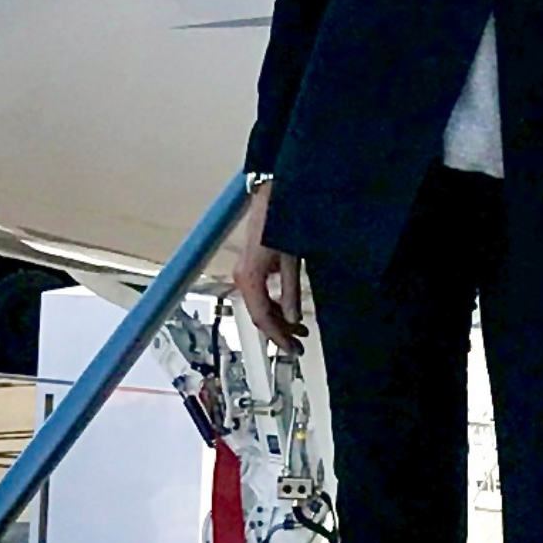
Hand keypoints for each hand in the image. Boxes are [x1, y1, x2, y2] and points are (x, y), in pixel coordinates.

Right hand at [228, 187, 306, 351]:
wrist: (271, 193)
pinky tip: (290, 310)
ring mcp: (245, 272)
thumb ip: (291, 290)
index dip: (278, 336)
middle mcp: (243, 277)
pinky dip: (276, 305)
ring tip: (299, 331)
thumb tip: (294, 319)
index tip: (294, 349)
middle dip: (279, 331)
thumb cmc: (281, 222)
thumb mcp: (291, 259)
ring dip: (279, 319)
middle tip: (300, 345)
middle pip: (259, 315)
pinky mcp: (252, 266)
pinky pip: (261, 294)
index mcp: (250, 277)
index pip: (262, 317)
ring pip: (260, 306)